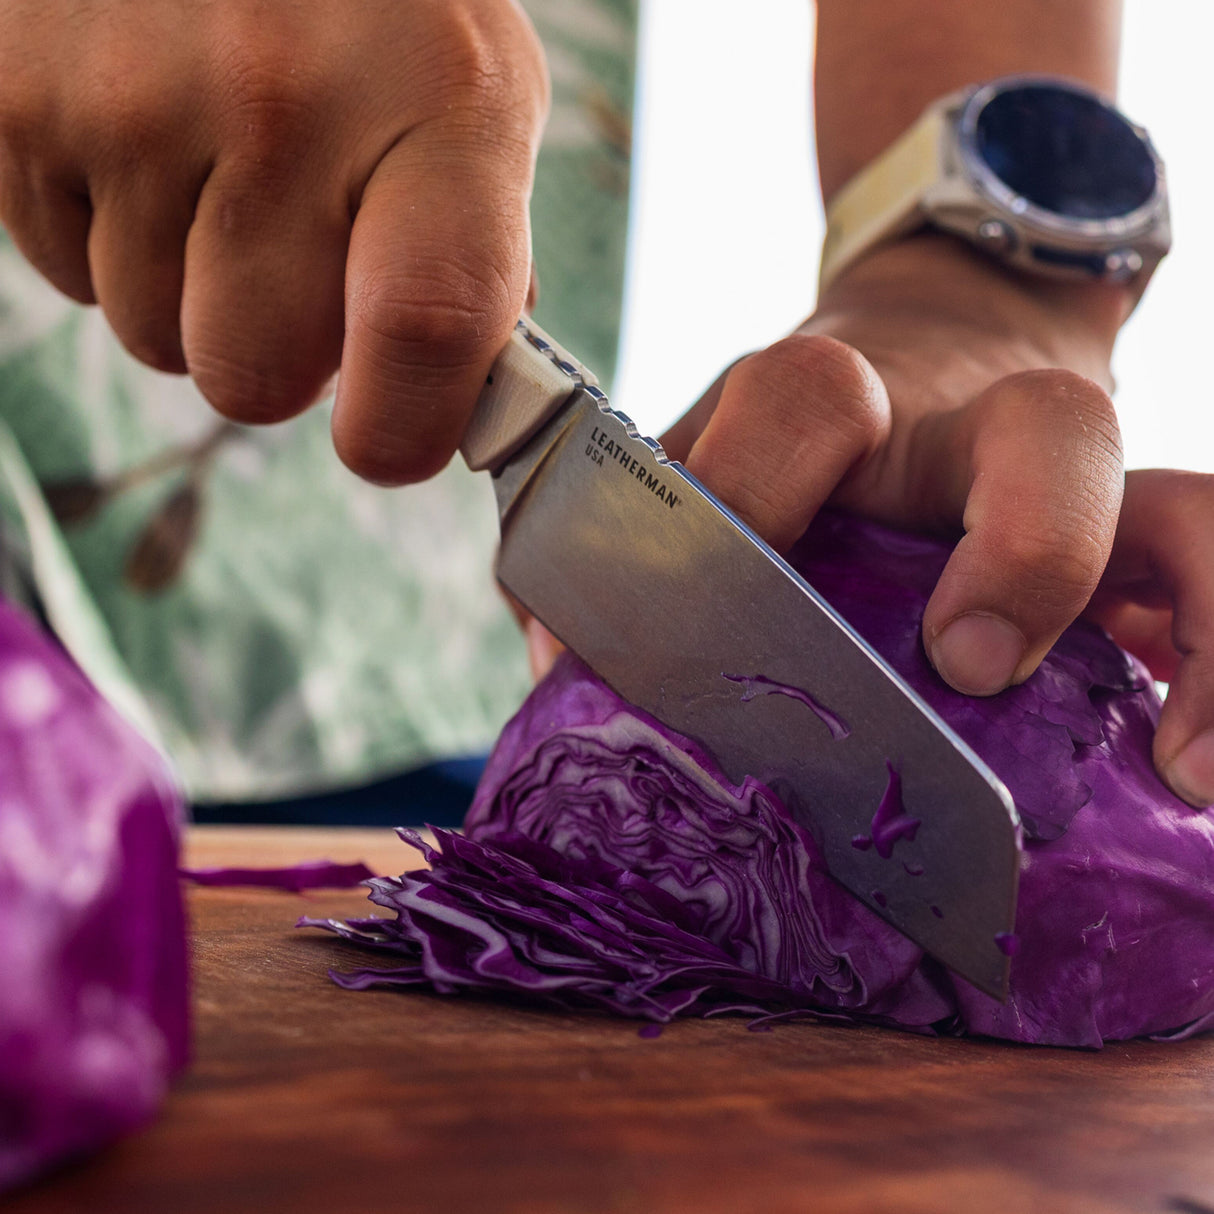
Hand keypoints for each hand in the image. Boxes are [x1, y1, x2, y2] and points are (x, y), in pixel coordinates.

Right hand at [0, 0, 547, 482]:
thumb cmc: (376, 11)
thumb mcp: (478, 101)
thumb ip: (478, 260)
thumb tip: (448, 400)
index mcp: (440, 106)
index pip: (426, 326)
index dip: (402, 428)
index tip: (389, 442)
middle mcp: (284, 101)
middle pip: (255, 377)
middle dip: (278, 351)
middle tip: (296, 255)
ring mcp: (134, 100)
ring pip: (155, 338)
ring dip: (192, 295)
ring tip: (219, 175)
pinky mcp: (18, 101)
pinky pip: (69, 276)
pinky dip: (113, 240)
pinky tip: (153, 149)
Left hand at [654, 234, 1213, 806]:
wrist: (930, 347)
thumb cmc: (789, 445)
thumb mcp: (691, 461)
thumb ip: (613, 544)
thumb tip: (563, 663)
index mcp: (836, 403)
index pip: (805, 398)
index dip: (759, 495)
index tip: (722, 614)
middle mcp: (973, 430)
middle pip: (1048, 429)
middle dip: (1029, 549)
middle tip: (973, 667)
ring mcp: (1071, 483)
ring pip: (1174, 503)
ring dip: (1189, 628)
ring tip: (1171, 756)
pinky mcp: (1134, 537)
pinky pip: (1209, 567)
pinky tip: (1190, 762)